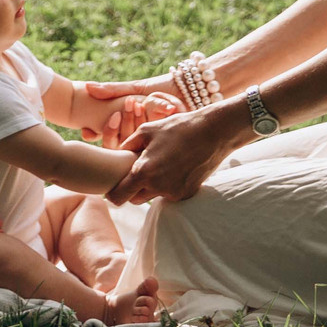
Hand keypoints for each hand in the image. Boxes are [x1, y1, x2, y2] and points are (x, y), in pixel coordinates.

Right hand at [81, 77, 176, 146]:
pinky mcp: (174, 142)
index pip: (110, 143)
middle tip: (131, 103)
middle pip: (123, 146)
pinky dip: (160, 115)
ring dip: (139, 121)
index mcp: (130, 131)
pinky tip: (167, 106)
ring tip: (141, 102)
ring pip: (141, 142)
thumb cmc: (162, 87)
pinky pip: (161, 135)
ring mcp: (159, 143)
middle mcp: (144, 141)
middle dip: (127, 123)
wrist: (193, 86)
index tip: (107, 119)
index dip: (106, 135)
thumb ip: (113, 91)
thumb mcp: (136, 89)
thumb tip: (88, 87)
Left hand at [107, 107, 233, 205]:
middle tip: (137, 171)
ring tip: (158, 165)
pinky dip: (167, 185)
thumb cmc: (177, 128)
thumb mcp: (146, 130)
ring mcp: (174, 193)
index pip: (118, 198)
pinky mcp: (187, 194)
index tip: (113, 187)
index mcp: (144, 172)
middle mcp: (158, 187)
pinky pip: (169, 194)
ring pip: (152, 197)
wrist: (213, 133)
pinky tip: (174, 167)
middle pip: (134, 199)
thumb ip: (126, 146)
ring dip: (150, 187)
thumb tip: (116, 157)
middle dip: (132, 189)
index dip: (112, 194)